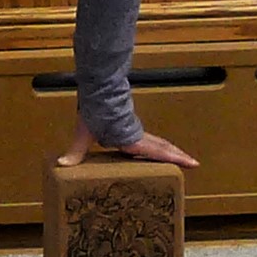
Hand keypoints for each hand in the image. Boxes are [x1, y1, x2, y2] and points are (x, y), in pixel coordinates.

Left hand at [57, 121, 199, 168]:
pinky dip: (159, 145)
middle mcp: (138, 136)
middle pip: (164, 146)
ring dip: (171, 150)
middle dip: (178, 155)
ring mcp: (136, 131)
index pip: (158, 151)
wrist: (96, 93)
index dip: (174, 158)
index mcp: (132, 140)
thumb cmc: (93, 113)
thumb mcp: (84, 134)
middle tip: (194, 164)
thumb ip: (75, 151)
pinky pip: (150, 138)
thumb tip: (62, 164)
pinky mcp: (131, 128)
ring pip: (159, 141)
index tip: (192, 163)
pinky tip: (157, 150)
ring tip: (182, 158)